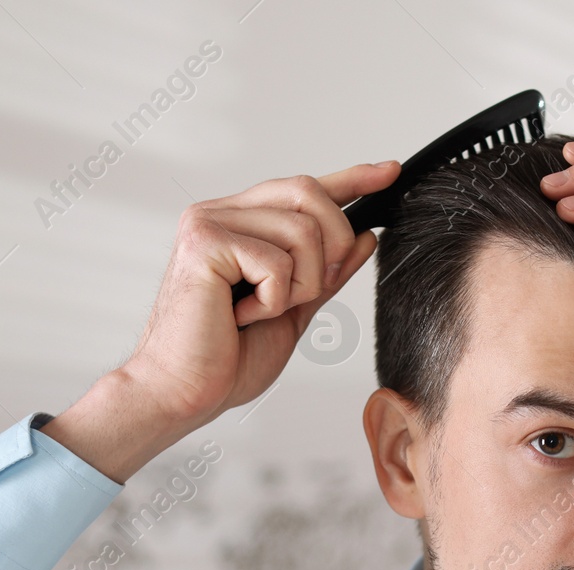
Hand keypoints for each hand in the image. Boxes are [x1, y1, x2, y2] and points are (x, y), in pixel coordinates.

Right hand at [121, 160, 399, 425]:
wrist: (183, 393)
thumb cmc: (225, 359)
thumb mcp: (294, 309)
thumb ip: (326, 272)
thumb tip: (365, 235)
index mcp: (239, 223)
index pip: (302, 188)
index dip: (350, 178)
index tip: (390, 172)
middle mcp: (220, 213)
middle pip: (309, 194)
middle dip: (331, 247)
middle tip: (306, 293)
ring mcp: (208, 223)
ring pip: (302, 232)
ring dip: (299, 285)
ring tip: (260, 312)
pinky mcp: (203, 242)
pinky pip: (276, 262)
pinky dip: (273, 301)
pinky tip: (241, 316)